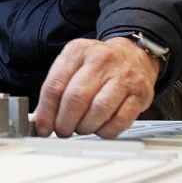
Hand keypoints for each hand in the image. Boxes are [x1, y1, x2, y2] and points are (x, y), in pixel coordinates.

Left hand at [30, 36, 160, 138]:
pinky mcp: (140, 94)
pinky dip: (106, 131)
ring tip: (81, 129)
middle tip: (63, 131)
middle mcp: (101, 60)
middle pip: (76, 98)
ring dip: (85, 127)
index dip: (46, 112)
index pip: (54, 86)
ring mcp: (123, 76)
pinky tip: (100, 129)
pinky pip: (120, 121)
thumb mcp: (73, 64)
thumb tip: (41, 119)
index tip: (43, 128)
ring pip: (98, 110)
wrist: (134, 54)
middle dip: (65, 122)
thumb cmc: (99, 64)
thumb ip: (56, 88)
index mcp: (78, 51)